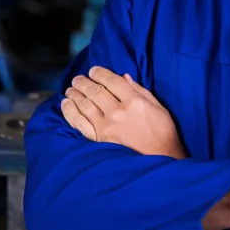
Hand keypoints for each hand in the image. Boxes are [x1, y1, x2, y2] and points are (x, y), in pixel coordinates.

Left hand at [61, 66, 187, 159]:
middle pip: (95, 91)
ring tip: (70, 89)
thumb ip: (140, 91)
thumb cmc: (163, 133)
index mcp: (134, 101)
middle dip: (84, 82)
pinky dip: (71, 112)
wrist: (159, 159)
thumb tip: (124, 78)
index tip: (93, 70)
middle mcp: (118, 111)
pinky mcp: (98, 140)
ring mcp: (106, 126)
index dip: (100, 73)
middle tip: (78, 79)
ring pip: (85, 105)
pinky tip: (66, 104)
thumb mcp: (158, 107)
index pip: (112, 81)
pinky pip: (79, 123)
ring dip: (75, 94)